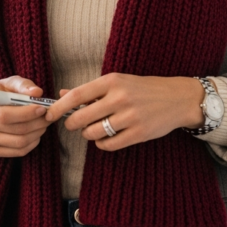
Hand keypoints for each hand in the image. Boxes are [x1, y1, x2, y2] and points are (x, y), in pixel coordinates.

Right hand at [0, 76, 48, 157]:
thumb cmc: (0, 93)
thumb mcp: (9, 83)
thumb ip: (23, 85)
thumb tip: (37, 92)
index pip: (5, 115)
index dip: (26, 114)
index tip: (42, 109)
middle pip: (15, 130)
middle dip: (37, 123)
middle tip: (49, 116)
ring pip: (19, 142)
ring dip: (37, 133)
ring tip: (44, 123)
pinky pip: (18, 152)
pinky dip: (32, 143)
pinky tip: (36, 133)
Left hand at [44, 73, 204, 150]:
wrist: (178, 98)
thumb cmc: (144, 88)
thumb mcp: (118, 82)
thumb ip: (90, 90)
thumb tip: (62, 95)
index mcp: (112, 81)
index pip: (76, 95)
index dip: (58, 107)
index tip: (49, 115)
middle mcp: (120, 98)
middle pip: (81, 117)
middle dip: (72, 124)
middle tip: (73, 124)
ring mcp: (130, 117)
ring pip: (93, 133)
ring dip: (87, 134)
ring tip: (93, 129)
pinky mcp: (139, 134)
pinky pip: (108, 145)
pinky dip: (101, 144)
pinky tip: (105, 138)